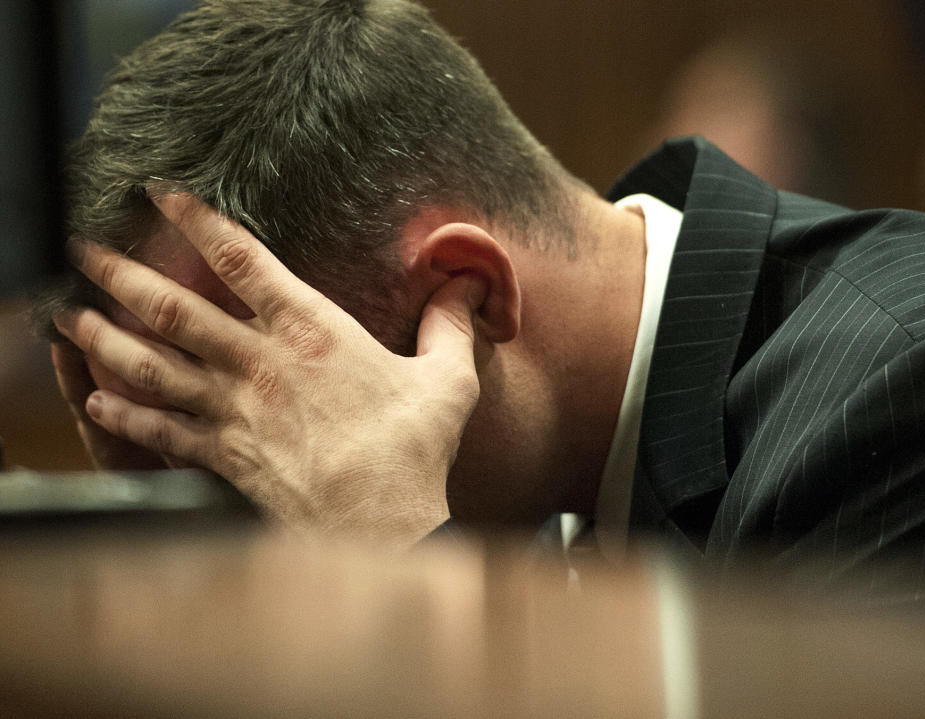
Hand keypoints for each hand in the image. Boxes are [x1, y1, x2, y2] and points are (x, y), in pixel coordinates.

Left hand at [54, 195, 485, 546]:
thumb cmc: (413, 449)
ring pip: (151, 366)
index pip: (241, 259)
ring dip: (103, 340)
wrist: (381, 523)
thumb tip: (470, 283)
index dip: (197, 220)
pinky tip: (96, 404)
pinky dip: (125, 416)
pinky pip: (160, 430)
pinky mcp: (225, 454)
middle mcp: (260, 362)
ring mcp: (235, 409)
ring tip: (68, 318)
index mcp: (312, 330)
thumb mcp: (448, 379)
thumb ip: (451, 325)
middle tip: (82, 249)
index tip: (161, 194)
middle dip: (121, 273)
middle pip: (173, 308)